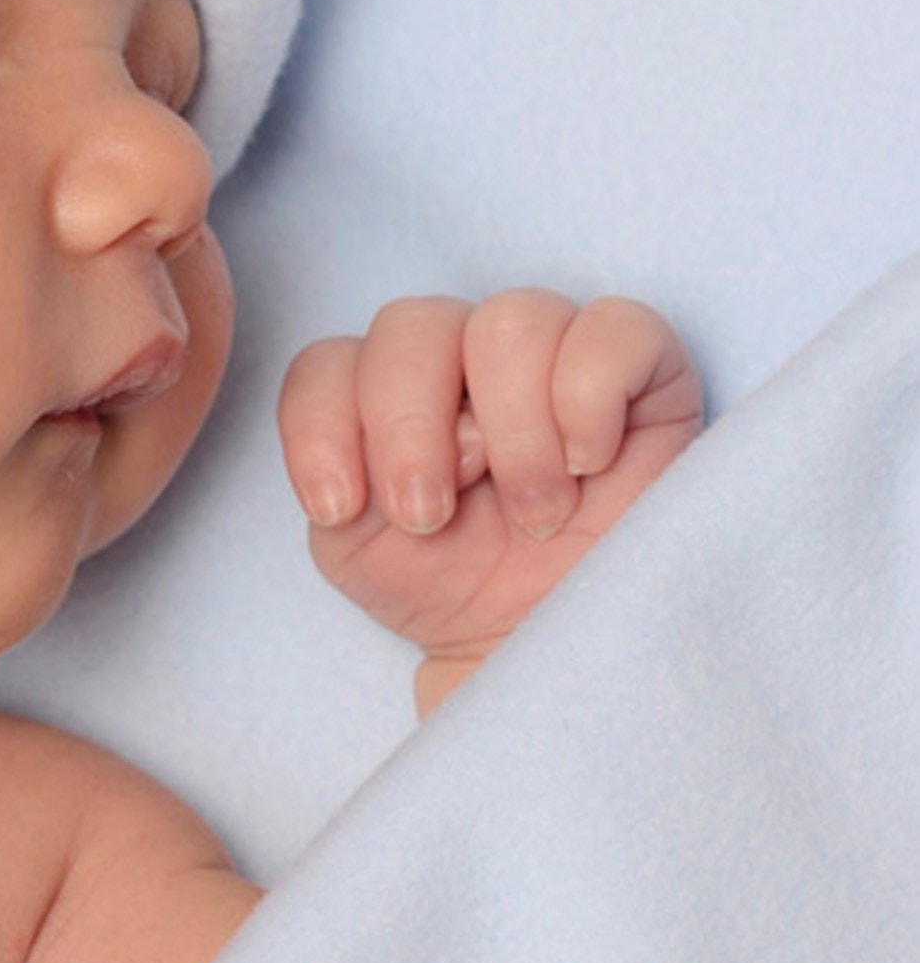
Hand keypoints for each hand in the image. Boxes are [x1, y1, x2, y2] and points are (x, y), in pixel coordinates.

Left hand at [278, 290, 702, 715]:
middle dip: (409, 429)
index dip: (321, 431)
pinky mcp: (640, 363)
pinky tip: (590, 465)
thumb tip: (403, 440)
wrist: (545, 642)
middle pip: (411, 325)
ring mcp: (548, 349)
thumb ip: (343, 479)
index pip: (327, 363)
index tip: (341, 512)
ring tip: (535, 514)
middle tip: (432, 517)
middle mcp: (459, 353)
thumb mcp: (360, 549)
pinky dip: (589, 401)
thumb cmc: (452, 585)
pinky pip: (613, 328)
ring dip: (512, 432)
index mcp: (380, 389)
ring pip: (508, 320)